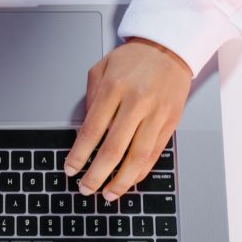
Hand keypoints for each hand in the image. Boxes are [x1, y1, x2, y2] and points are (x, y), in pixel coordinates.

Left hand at [63, 37, 191, 199]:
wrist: (170, 47)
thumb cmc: (133, 58)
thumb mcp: (102, 68)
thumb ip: (91, 99)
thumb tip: (85, 133)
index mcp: (114, 88)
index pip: (91, 131)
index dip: (79, 155)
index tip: (70, 170)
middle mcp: (136, 103)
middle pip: (113, 150)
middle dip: (96, 175)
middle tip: (86, 189)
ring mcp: (156, 114)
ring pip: (137, 158)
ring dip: (121, 181)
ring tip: (109, 194)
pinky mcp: (170, 122)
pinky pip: (154, 154)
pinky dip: (140, 172)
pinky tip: (129, 180)